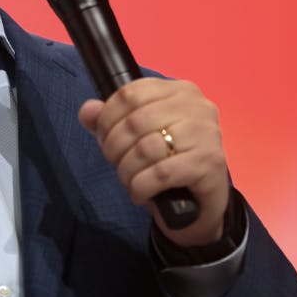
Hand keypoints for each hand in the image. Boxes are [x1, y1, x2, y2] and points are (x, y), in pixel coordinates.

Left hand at [78, 78, 228, 246]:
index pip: (130, 93)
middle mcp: (197, 107)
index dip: (107, 118)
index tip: (103, 137)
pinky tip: (140, 193)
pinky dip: (141, 187)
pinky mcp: (209, 163)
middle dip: (114, 147)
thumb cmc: (170, 163)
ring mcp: (206, 134)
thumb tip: (87, 111)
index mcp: (180, 90)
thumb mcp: (139, 137)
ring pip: (145, 149)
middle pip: (134, 121)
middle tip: (116, 163)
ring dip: (126, 170)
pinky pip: (160, 174)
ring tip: (128, 180)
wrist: (202, 205)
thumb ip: (110, 120)